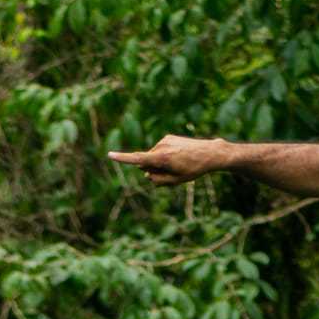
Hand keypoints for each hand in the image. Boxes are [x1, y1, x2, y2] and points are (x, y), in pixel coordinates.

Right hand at [108, 135, 232, 186]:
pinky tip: (179, 156)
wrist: (209, 153)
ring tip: (179, 163)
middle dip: (152, 169)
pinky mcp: (168, 137)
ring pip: (153, 156)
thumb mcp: (176, 181)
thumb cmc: (193, 169)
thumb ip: (158, 180)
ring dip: (160, 162)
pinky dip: (164, 155)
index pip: (137, 159)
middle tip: (172, 172)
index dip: (122, 158)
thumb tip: (146, 174)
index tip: (109, 154)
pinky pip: (160, 150)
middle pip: (146, 162)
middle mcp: (160, 147)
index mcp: (161, 159)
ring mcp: (163, 141)